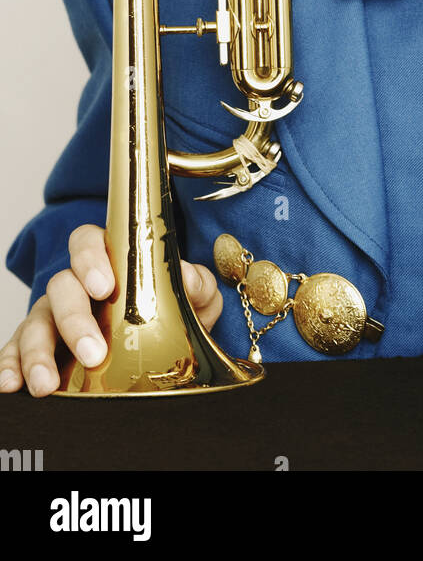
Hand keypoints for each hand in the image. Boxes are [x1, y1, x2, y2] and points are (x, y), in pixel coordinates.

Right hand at [0, 223, 222, 396]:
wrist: (167, 357)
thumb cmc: (173, 316)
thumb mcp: (196, 299)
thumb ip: (198, 284)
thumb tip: (188, 277)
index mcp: (109, 263)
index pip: (87, 242)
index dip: (91, 258)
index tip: (104, 286)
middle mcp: (75, 287)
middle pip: (61, 287)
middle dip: (73, 320)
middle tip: (93, 353)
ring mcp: (52, 319)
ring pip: (35, 323)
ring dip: (37, 352)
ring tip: (46, 384)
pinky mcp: (37, 351)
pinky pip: (14, 353)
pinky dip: (9, 366)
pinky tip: (12, 386)